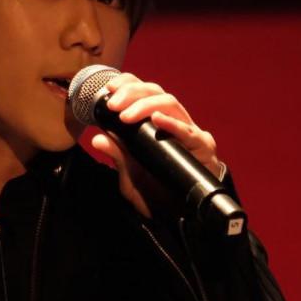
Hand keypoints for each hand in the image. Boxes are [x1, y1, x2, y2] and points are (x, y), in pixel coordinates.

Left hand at [90, 73, 222, 218]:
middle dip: (132, 93)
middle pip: (155, 91)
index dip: (127, 83)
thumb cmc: (158, 192)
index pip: (143, 91)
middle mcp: (173, 121)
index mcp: (154, 122)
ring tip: (127, 115)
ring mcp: (189, 132)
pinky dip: (172, 123)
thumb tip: (98, 138)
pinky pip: (189, 131)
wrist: (183, 217)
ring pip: (170, 103)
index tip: (108, 88)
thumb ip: (117, 157)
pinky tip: (157, 120)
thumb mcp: (130, 176)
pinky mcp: (203, 147)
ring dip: (146, 105)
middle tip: (113, 104)